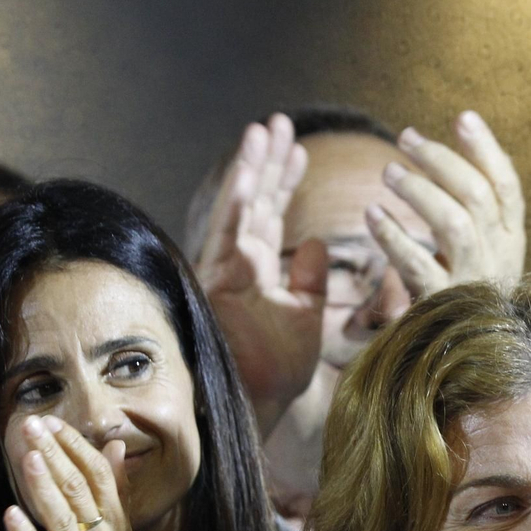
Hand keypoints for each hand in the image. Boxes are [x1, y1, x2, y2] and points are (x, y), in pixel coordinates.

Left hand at [1, 415, 134, 530]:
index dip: (76, 447)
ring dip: (45, 487)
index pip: (100, 477)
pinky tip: (9, 515)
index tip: (52, 422)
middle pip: (81, 491)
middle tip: (31, 425)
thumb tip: (114, 447)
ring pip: (65, 521)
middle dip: (55, 456)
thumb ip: (112, 492)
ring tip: (27, 456)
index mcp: (115, 528)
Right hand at [195, 113, 327, 436]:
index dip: (284, 181)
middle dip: (265, 162)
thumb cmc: (278, 372)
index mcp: (259, 272)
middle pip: (252, 202)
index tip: (299, 148)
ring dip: (250, 169)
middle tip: (275, 123)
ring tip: (261, 131)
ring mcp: (224, 273)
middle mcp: (238, 266)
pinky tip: (248, 175)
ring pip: (237, 210)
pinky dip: (237, 205)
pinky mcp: (216, 285)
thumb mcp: (307, 319)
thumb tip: (314, 242)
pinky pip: (228, 237)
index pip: (271, 215)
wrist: (258, 407)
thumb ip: (309, 281)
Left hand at [367, 110, 525, 298]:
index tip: (462, 117)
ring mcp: (475, 284)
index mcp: (510, 241)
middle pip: (477, 196)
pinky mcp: (444, 307)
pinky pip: (417, 265)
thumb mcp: (476, 251)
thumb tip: (452, 147)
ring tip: (388, 172)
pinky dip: (392, 236)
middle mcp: (500, 259)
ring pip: (455, 223)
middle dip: (440, 160)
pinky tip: (372, 215)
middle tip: (405, 138)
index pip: (507, 186)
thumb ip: (470, 209)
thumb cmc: (459, 295)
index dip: (487, 149)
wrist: (462, 365)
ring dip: (419, 191)